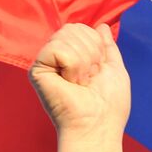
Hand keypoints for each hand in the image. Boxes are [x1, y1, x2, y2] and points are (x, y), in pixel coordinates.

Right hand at [28, 24, 129, 151]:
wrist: (97, 125)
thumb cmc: (109, 104)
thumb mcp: (114, 69)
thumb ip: (107, 47)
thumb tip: (101, 26)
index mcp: (74, 56)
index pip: (84, 29)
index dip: (98, 46)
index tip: (99, 71)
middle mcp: (57, 57)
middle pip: (74, 28)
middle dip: (91, 53)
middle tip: (90, 78)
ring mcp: (46, 62)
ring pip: (67, 35)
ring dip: (84, 61)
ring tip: (81, 83)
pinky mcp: (37, 69)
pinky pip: (59, 48)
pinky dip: (73, 65)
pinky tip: (71, 82)